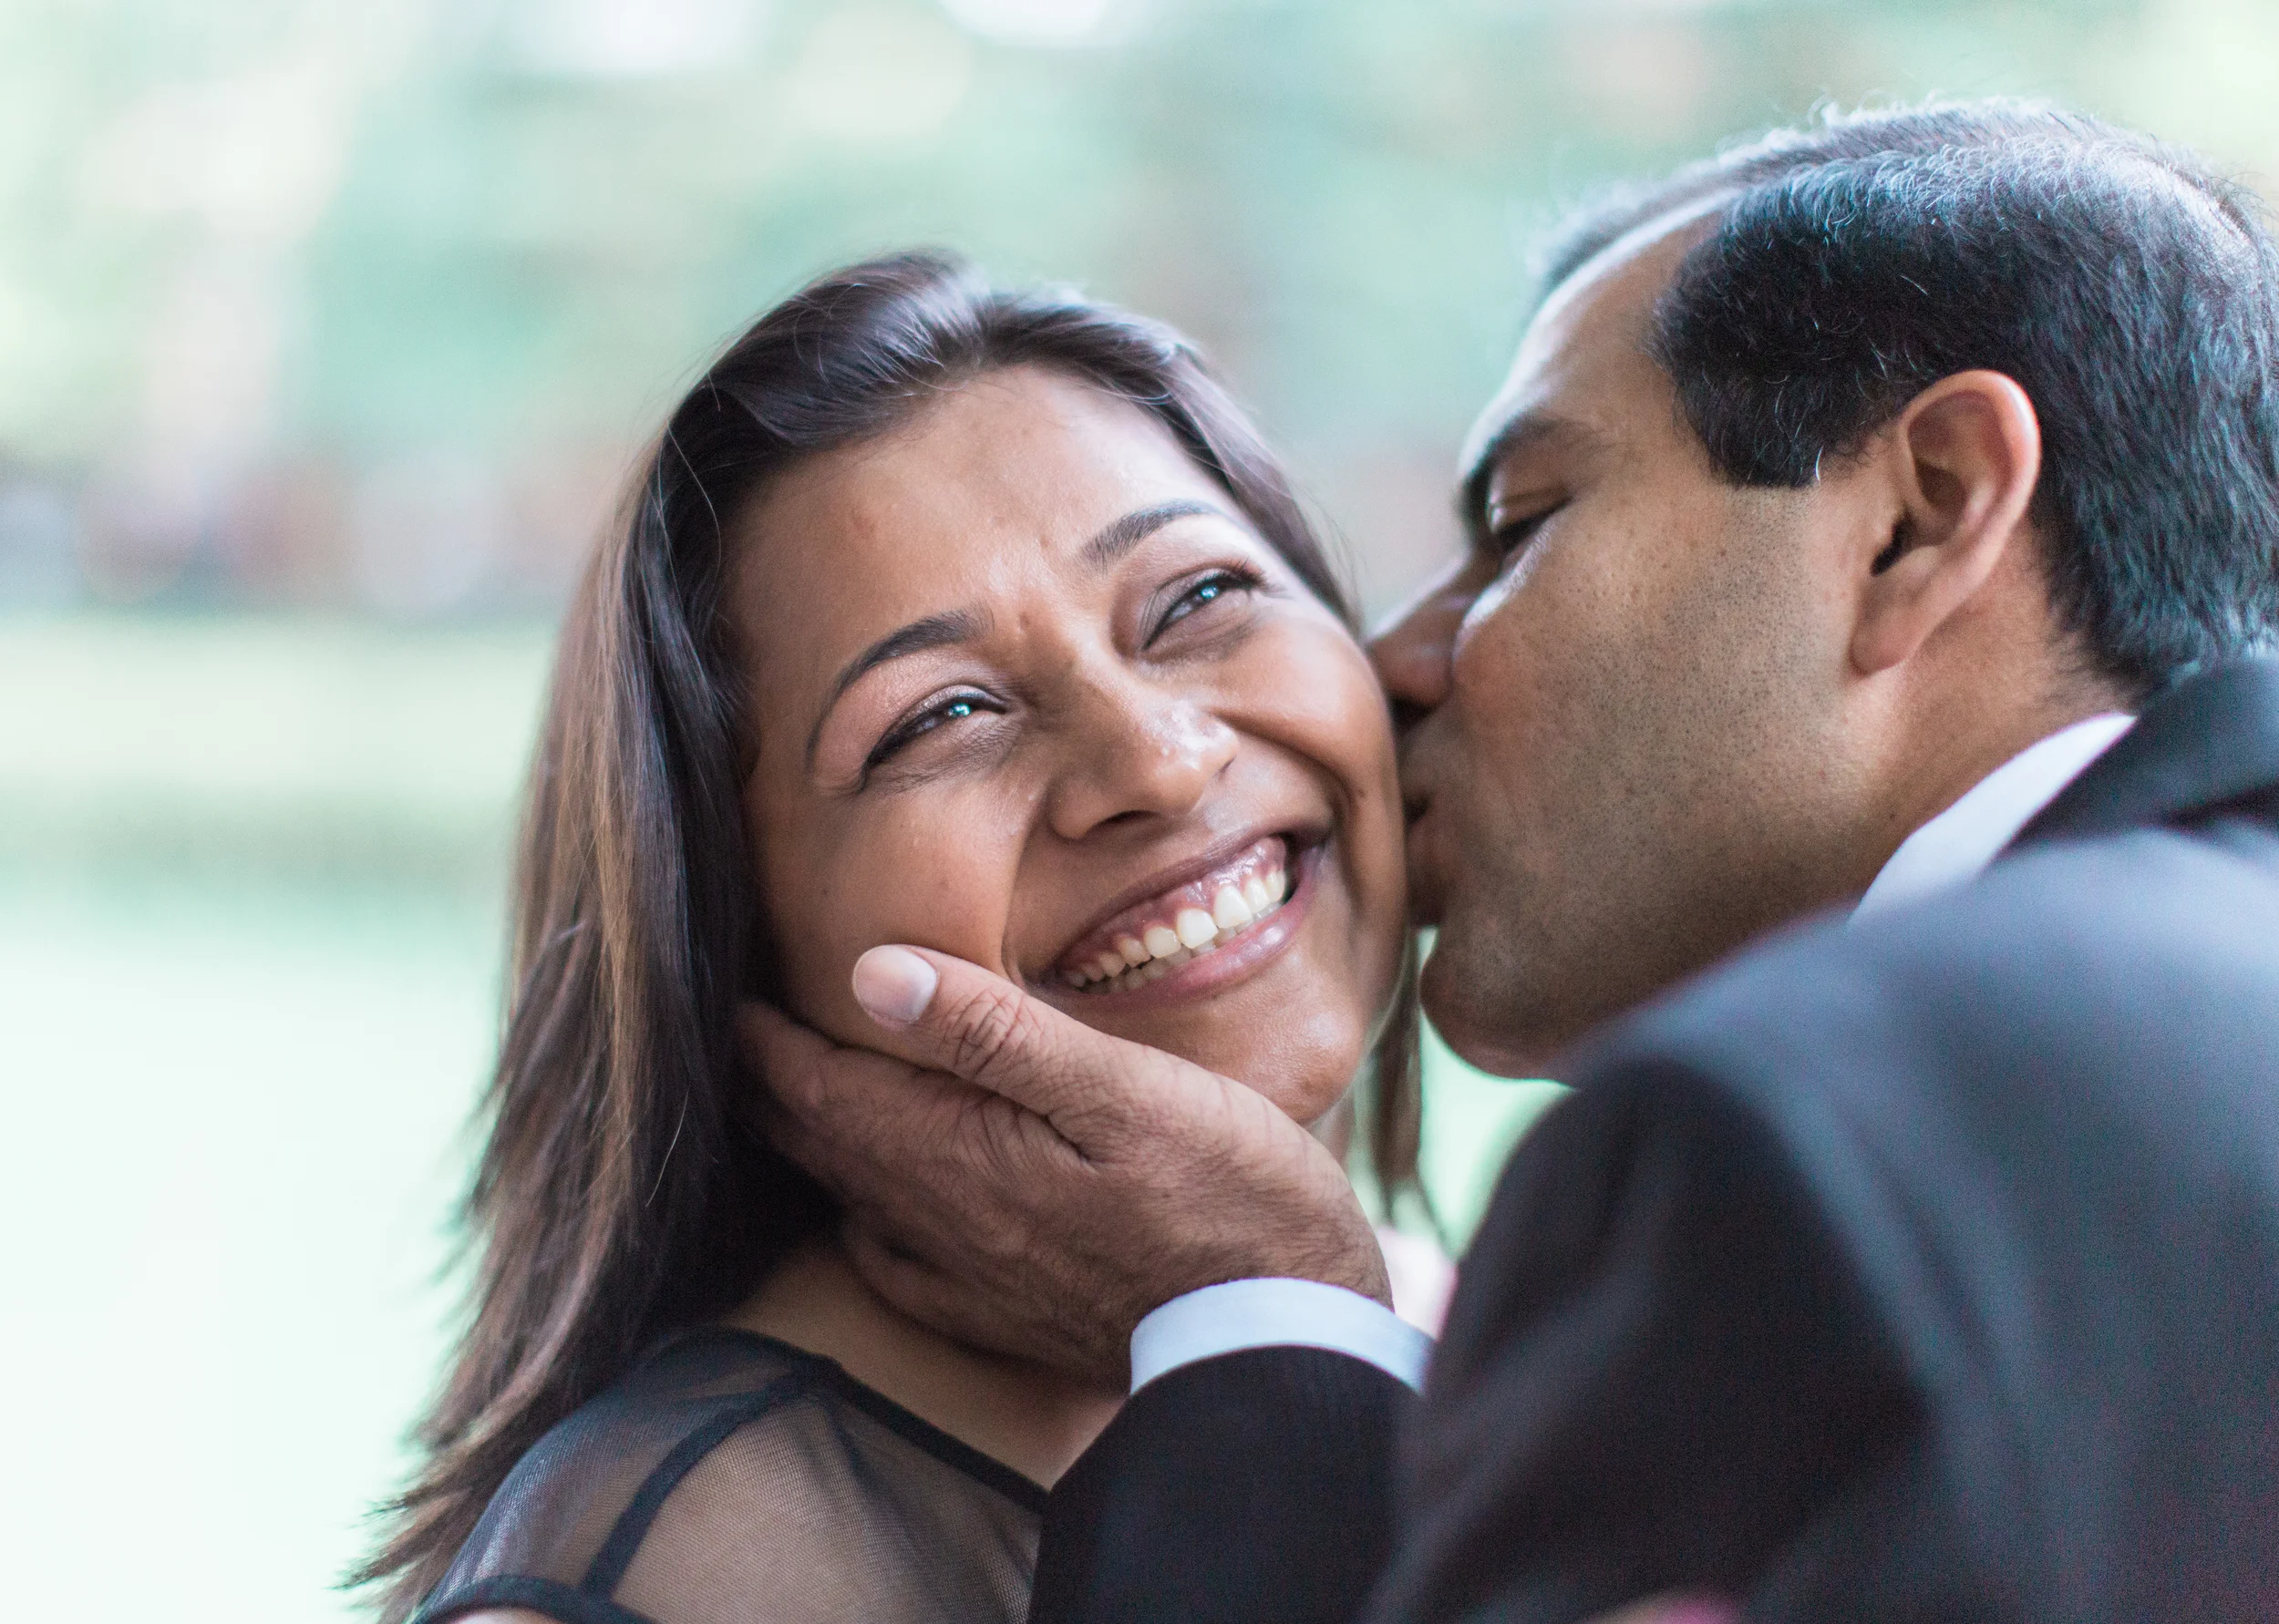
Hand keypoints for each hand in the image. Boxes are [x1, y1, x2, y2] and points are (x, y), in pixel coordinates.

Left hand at [745, 944, 1388, 1387]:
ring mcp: (972, 1279)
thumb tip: (870, 974)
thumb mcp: (1121, 1089)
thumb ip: (994, 1031)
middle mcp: (943, 1226)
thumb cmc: (1228, 1192)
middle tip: (734, 1032)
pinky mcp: (1008, 1318)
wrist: (1284, 1339)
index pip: (824, 1088)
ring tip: (787, 1095)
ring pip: (853, 1199)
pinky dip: (864, 1218)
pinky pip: (898, 1267)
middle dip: (769, 1084)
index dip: (766, 1037)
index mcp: (960, 1158)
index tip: (726, 988)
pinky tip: (872, 1209)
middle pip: (823, 1145)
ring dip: (811, 1142)